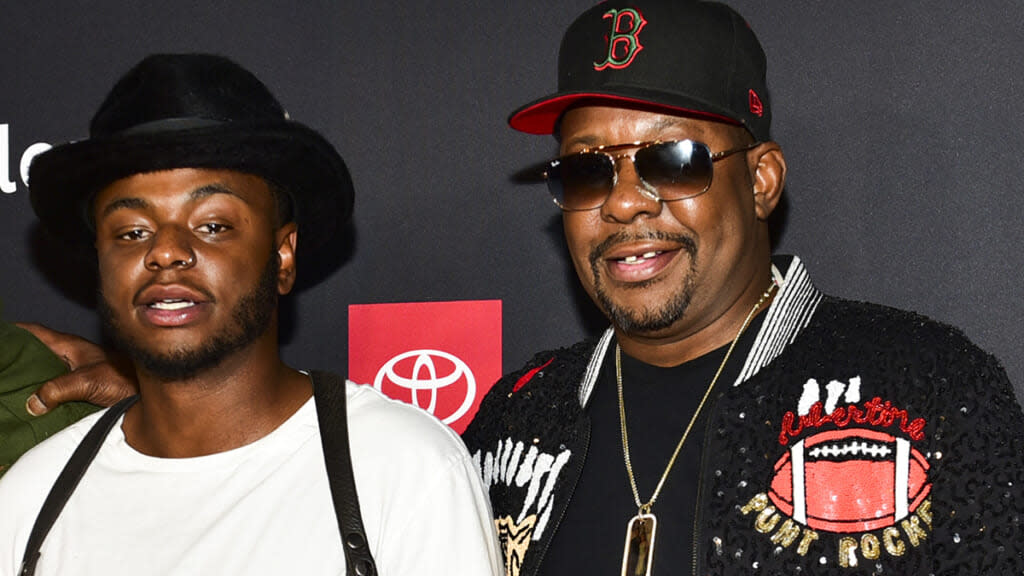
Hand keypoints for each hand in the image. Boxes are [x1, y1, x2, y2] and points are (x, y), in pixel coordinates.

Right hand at [15, 323, 136, 414]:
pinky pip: (52, 388)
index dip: (14, 332)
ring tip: (6, 386)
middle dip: (14, 357)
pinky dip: (39, 394)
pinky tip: (28, 406)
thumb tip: (33, 401)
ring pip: (42, 371)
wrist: (148, 394)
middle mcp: (71, 357)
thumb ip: (60, 388)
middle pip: (34, 353)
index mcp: (70, 347)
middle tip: (0, 367)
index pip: (35, 333)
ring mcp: (75, 372)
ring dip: (26, 378)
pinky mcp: (80, 389)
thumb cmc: (127, 380)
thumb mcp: (90, 381)